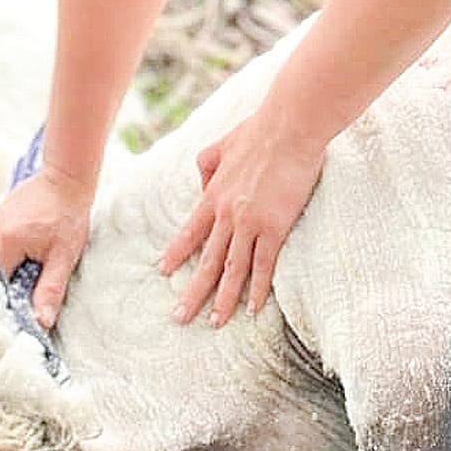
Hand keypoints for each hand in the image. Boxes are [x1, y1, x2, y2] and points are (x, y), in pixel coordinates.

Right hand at [0, 163, 94, 328]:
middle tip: (36, 279)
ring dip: (12, 266)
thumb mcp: (64, 256)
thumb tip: (40, 323)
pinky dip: (11, 252)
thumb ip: (50, 290)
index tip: (26, 305)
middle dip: (13, 282)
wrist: (67, 179)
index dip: (10, 299)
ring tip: (37, 258)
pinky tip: (31, 246)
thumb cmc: (69, 215)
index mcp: (6, 241)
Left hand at [159, 108, 326, 327]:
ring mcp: (250, 222)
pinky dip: (257, 289)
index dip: (177, 253)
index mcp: (214, 194)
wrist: (288, 127)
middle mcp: (226, 213)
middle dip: (192, 291)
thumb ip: (208, 164)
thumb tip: (203, 183)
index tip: (163, 271)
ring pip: (232, 269)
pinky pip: (263, 265)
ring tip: (214, 322)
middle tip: (179, 317)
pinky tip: (252, 309)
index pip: (190, 231)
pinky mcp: (275, 227)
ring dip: (222, 298)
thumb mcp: (221, 144)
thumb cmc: (259, 130)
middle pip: (207, 259)